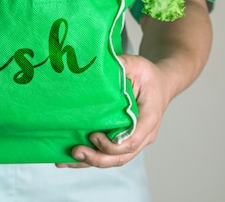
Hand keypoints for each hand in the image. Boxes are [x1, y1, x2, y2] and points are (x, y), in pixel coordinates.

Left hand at [56, 54, 170, 168]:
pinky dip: (89, 159)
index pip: (132, 140)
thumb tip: (100, 63)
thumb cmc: (149, 76)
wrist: (160, 84)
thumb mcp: (138, 65)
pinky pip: (107, 155)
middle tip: (75, 151)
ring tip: (63, 161)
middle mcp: (144, 135)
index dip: (112, 144)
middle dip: (97, 158)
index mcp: (150, 119)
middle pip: (121, 157)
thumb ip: (123, 65)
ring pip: (113, 160)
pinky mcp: (123, 141)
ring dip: (88, 162)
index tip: (93, 136)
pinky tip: (68, 158)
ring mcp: (134, 140)